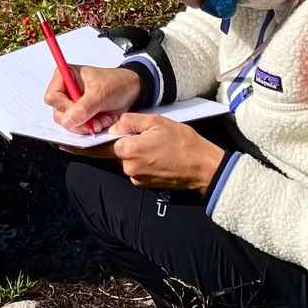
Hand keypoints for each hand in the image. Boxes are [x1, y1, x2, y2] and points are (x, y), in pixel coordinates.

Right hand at [44, 65, 140, 133]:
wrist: (132, 90)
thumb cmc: (117, 83)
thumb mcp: (101, 94)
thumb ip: (84, 107)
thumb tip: (68, 120)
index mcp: (65, 76)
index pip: (53, 97)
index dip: (65, 108)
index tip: (80, 112)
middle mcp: (65, 90)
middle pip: (59, 113)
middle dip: (78, 121)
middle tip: (95, 121)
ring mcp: (72, 104)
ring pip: (68, 123)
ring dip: (86, 126)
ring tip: (102, 119)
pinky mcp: (79, 115)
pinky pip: (78, 128)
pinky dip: (90, 128)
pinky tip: (102, 121)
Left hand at [108, 113, 224, 191]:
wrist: (202, 167)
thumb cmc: (183, 143)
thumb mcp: (157, 122)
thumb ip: (130, 121)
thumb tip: (114, 127)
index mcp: (129, 150)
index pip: (105, 143)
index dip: (112, 135)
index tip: (116, 133)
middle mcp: (129, 167)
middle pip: (117, 152)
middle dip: (127, 143)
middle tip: (147, 137)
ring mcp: (136, 178)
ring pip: (127, 161)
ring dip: (136, 154)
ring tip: (156, 146)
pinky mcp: (144, 185)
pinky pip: (136, 170)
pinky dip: (143, 163)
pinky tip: (158, 157)